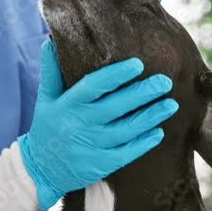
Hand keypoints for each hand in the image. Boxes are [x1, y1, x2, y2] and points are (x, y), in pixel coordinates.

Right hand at [17, 40, 178, 208]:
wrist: (40, 170)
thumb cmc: (47, 127)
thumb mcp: (45, 99)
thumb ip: (51, 71)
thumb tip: (51, 41)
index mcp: (67, 104)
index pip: (94, 86)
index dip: (116, 75)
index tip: (138, 64)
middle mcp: (79, 124)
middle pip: (116, 106)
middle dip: (142, 93)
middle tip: (165, 82)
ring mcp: (91, 146)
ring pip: (126, 130)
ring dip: (150, 117)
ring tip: (171, 104)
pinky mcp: (100, 165)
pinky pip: (127, 153)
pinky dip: (144, 143)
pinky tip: (158, 132)